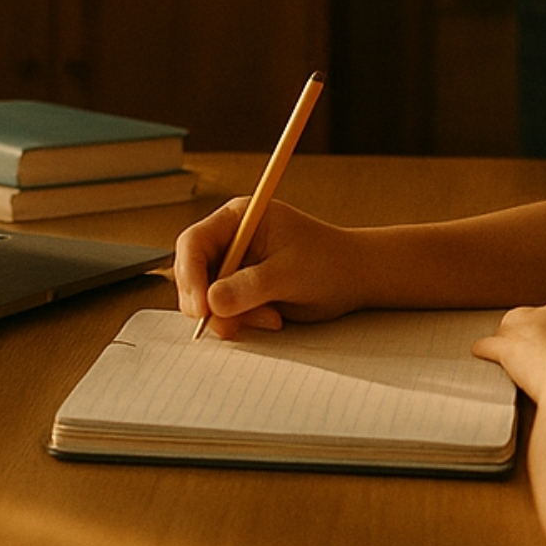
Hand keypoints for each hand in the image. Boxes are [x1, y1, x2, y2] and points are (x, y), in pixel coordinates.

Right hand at [172, 197, 359, 337]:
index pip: (194, 243)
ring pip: (206, 297)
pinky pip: (223, 311)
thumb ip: (249, 286)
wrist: (354, 277)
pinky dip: (241, 321)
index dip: (190, 276)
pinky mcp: (241, 289)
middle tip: (229, 327)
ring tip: (271, 317)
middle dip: (207, 303)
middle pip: (193, 272)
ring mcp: (234, 265)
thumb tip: (211, 302)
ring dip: (231, 316)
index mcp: (238, 218)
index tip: (201, 308)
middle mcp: (230, 239)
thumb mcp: (289, 273)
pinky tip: (272, 318)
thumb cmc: (328, 262)